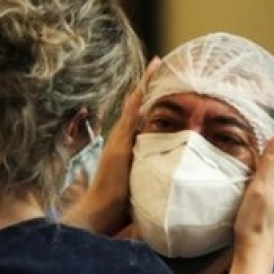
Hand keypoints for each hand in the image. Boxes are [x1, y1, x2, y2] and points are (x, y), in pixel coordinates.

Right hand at [62, 57, 160, 232]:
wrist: (101, 211)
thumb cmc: (121, 204)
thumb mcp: (142, 183)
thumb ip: (152, 174)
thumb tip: (173, 177)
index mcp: (128, 145)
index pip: (141, 116)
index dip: (151, 99)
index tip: (163, 81)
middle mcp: (122, 137)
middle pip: (137, 105)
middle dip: (149, 85)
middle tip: (162, 62)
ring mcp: (120, 137)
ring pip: (134, 104)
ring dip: (146, 84)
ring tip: (158, 63)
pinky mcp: (120, 142)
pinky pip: (131, 113)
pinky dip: (139, 96)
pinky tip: (148, 81)